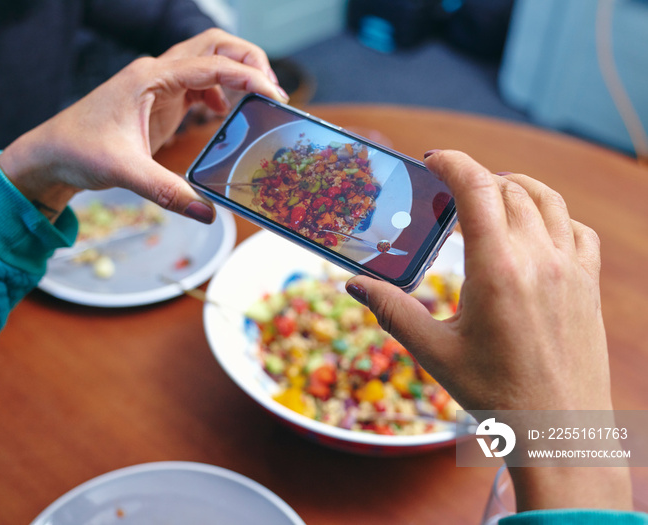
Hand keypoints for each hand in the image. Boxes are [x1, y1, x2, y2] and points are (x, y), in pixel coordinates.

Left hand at [0, 29, 287, 222]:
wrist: (51, 154)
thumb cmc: (78, 151)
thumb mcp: (126, 173)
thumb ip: (169, 193)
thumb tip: (209, 214)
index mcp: (150, 77)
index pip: (211, 64)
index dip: (248, 76)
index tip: (274, 94)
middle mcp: (157, 73)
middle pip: (214, 45)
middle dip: (248, 59)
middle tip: (272, 90)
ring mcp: (159, 84)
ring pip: (208, 60)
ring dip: (236, 73)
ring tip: (258, 100)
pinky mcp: (159, 99)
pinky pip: (199, 83)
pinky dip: (220, 91)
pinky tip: (224, 114)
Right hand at [346, 150, 631, 510]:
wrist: (560, 430)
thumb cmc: (495, 393)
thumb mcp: (434, 351)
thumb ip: (392, 311)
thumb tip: (353, 285)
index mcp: (497, 270)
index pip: (477, 189)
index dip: (453, 163)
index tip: (433, 159)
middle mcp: (539, 259)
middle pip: (509, 190)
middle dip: (476, 179)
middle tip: (450, 192)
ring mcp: (571, 269)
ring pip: (548, 201)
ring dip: (515, 188)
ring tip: (491, 196)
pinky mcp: (588, 285)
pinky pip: (577, 230)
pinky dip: (554, 216)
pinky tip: (536, 230)